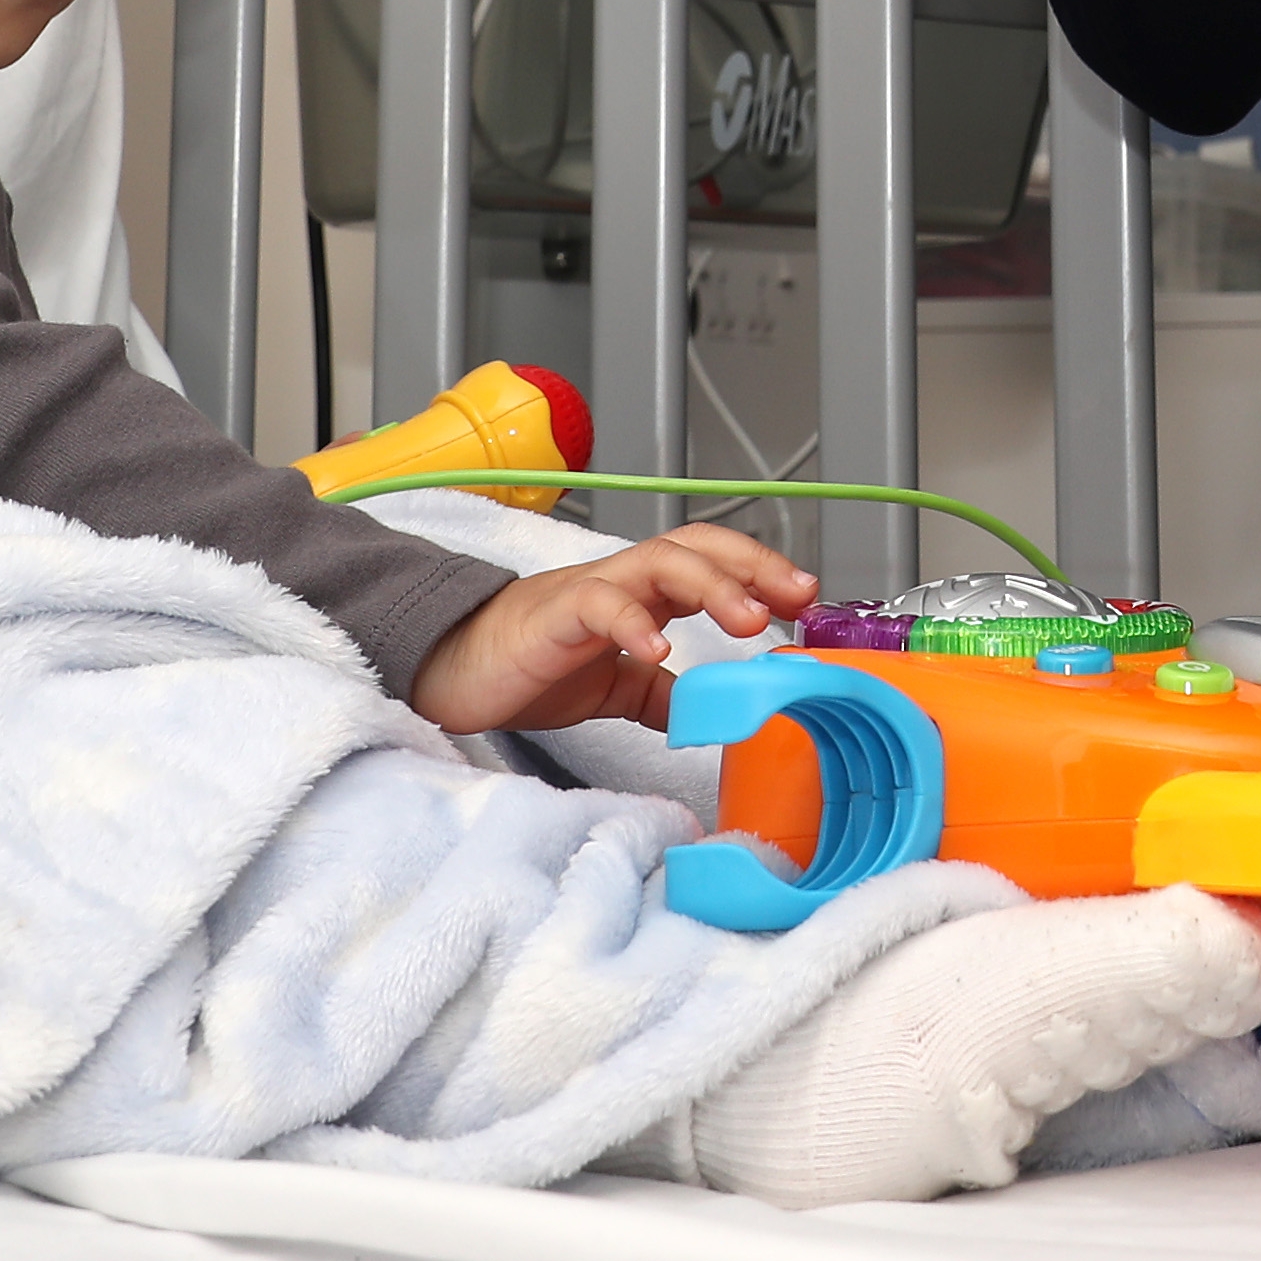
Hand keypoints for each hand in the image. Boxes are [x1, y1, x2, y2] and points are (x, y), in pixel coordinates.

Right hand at [405, 524, 809, 734]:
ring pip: (658, 562)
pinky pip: (598, 605)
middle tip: (796, 596)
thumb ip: (660, 692)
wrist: (452, 672)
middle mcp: (622, 582)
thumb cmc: (530, 667)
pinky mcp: (551, 616)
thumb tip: (710, 713)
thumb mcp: (613, 686)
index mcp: (641, 594)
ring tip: (750, 618)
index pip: (712, 563)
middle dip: (752, 565)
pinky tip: (658, 649)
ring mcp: (588, 592)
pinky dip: (631, 623)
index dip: (761, 572)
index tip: (808, 600)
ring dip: (711, 585)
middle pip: (695, 547)